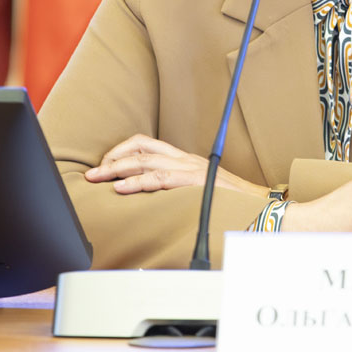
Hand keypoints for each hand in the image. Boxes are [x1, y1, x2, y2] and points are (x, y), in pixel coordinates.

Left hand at [84, 133, 267, 198]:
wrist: (258, 206)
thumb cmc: (230, 203)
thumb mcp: (199, 192)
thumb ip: (177, 191)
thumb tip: (151, 200)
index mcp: (185, 160)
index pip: (147, 145)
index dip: (122, 151)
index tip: (105, 164)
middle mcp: (185, 159)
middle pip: (141, 149)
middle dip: (112, 159)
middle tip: (93, 174)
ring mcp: (189, 168)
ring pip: (145, 161)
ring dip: (117, 169)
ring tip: (98, 178)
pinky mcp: (193, 181)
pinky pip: (159, 178)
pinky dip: (137, 183)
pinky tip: (121, 189)